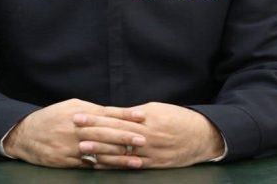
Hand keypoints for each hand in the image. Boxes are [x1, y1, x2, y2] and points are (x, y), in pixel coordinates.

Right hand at [2, 99, 146, 167]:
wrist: (24, 134)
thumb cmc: (51, 118)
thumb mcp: (70, 106)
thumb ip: (91, 110)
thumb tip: (114, 113)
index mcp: (78, 112)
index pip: (106, 113)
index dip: (125, 115)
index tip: (142, 117)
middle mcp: (75, 128)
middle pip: (105, 132)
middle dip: (126, 136)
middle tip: (144, 140)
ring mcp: (70, 146)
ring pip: (99, 151)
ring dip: (119, 157)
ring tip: (137, 160)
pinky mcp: (65, 161)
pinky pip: (88, 164)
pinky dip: (103, 167)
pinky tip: (116, 169)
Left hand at [74, 102, 224, 168]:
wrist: (202, 136)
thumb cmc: (178, 118)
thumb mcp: (156, 109)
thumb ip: (135, 113)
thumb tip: (115, 113)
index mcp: (146, 118)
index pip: (115, 117)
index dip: (96, 116)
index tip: (79, 115)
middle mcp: (146, 135)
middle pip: (114, 133)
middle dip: (93, 131)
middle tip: (74, 129)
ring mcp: (149, 152)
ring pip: (120, 151)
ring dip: (100, 150)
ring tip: (82, 148)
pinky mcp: (153, 164)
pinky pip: (130, 166)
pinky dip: (114, 165)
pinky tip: (100, 165)